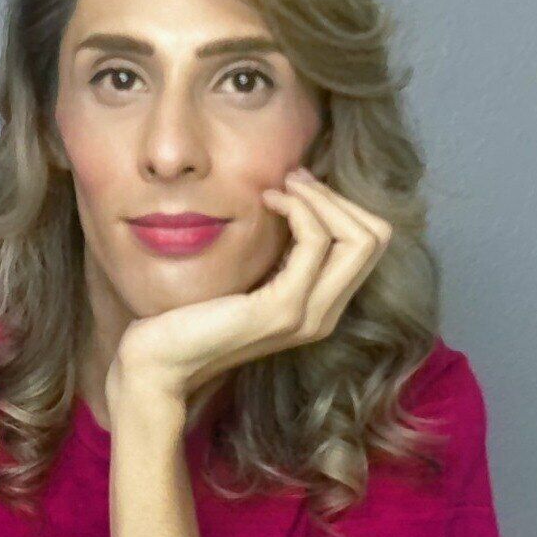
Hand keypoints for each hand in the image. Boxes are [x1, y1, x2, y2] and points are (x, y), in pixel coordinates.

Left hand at [106, 167, 392, 424]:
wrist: (161, 359)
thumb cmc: (193, 314)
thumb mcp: (249, 278)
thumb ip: (280, 254)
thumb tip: (296, 198)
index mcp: (320, 307)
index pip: (369, 244)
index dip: (340, 205)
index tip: (297, 185)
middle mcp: (324, 316)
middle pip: (375, 238)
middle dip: (336, 196)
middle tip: (293, 177)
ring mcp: (307, 316)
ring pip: (358, 239)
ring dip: (320, 198)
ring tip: (280, 186)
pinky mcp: (283, 309)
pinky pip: (317, 243)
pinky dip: (299, 210)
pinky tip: (268, 200)